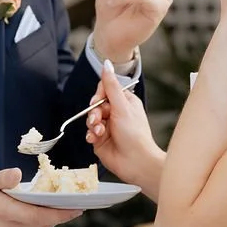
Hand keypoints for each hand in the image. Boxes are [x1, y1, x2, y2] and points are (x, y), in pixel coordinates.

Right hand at [0, 169, 80, 226]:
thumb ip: (0, 178)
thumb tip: (18, 175)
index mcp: (3, 211)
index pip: (41, 215)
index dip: (62, 214)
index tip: (78, 209)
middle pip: (41, 226)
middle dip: (58, 218)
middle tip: (72, 207)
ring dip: (46, 224)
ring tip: (56, 211)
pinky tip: (33, 217)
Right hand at [86, 63, 165, 198]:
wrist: (136, 162)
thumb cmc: (135, 135)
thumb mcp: (122, 106)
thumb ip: (111, 85)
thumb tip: (107, 63)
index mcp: (125, 102)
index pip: (105, 90)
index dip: (98, 95)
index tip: (97, 101)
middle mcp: (117, 113)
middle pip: (96, 105)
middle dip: (94, 112)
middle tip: (97, 119)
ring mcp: (109, 127)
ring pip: (91, 119)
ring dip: (92, 124)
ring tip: (99, 131)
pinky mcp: (102, 140)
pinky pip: (90, 132)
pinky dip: (91, 135)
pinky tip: (95, 139)